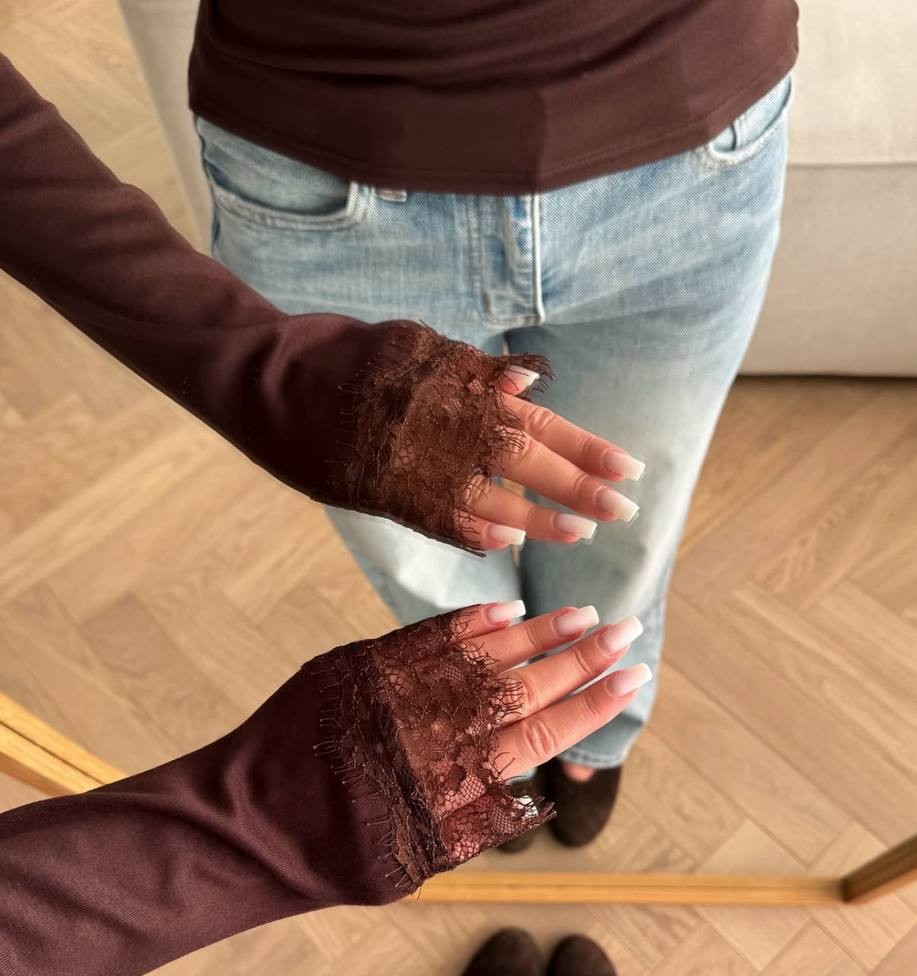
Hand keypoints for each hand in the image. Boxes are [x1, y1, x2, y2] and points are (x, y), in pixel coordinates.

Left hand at [320, 599, 650, 868]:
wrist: (247, 827)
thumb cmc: (336, 857)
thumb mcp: (416, 862)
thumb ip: (477, 823)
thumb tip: (533, 791)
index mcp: (456, 785)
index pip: (541, 735)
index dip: (590, 705)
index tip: (630, 679)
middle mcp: (434, 734)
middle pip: (523, 688)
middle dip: (579, 659)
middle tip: (626, 631)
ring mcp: (398, 695)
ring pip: (482, 657)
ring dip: (536, 635)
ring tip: (580, 614)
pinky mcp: (361, 668)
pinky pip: (425, 638)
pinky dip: (469, 624)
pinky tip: (507, 610)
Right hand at [339, 322, 643, 553]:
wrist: (263, 372)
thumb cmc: (341, 353)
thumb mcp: (414, 343)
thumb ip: (470, 369)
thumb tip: (529, 384)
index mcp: (456, 381)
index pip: (538, 420)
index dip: (586, 446)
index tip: (629, 467)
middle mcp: (442, 420)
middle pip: (528, 458)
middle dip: (580, 485)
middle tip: (625, 509)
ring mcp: (413, 458)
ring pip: (491, 494)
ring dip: (539, 517)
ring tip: (582, 533)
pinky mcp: (381, 490)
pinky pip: (438, 519)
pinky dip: (474, 531)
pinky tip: (506, 543)